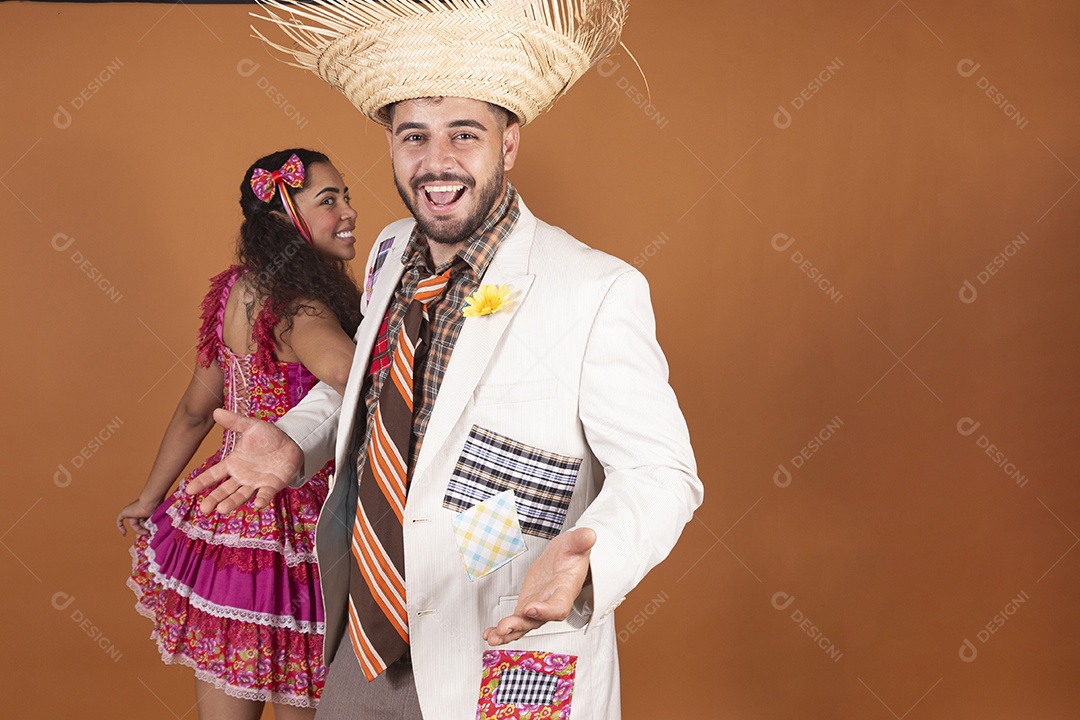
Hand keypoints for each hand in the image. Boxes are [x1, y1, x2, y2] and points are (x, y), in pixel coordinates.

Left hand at [115, 497, 160, 536]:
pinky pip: (119, 520)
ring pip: (133, 525)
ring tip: (146, 533)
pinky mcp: (125, 512)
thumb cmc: (156, 507)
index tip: (149, 534)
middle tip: (148, 536)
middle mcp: (138, 511)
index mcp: (145, 511)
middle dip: (143, 531)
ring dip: (139, 531)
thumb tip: (151, 536)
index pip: (144, 522)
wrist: (150, 502)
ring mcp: (131, 512)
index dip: (146, 528)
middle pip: (139, 524)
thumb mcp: (156, 519)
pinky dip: (120, 527)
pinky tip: (124, 534)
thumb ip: (153, 527)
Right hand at [184, 408, 302, 513]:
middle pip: (225, 490)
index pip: (214, 474)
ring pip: (241, 495)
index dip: (202, 482)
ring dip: (232, 502)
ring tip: (221, 510)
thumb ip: (234, 422)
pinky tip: (257, 504)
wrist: (291, 441)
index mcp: (233, 463)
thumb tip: (216, 411)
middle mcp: (242, 476)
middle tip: (204, 509)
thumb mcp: (251, 426)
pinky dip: (262, 499)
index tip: (189, 490)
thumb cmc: (268, 436)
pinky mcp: (272, 485)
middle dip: (214, 499)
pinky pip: (266, 494)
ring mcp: (256, 482)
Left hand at [482, 527, 596, 645]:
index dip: (546, 610)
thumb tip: (590, 535)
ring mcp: (538, 608)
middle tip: (504, 628)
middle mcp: (551, 604)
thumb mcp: (576, 543)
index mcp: (565, 591)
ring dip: (508, 633)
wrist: (565, 560)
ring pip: (523, 625)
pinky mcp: (526, 607)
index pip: (558, 607)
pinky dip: (502, 630)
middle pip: (536, 621)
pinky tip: (490, 634)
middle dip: (519, 625)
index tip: (531, 608)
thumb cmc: (572, 555)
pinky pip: (515, 622)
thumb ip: (581, 540)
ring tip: (493, 637)